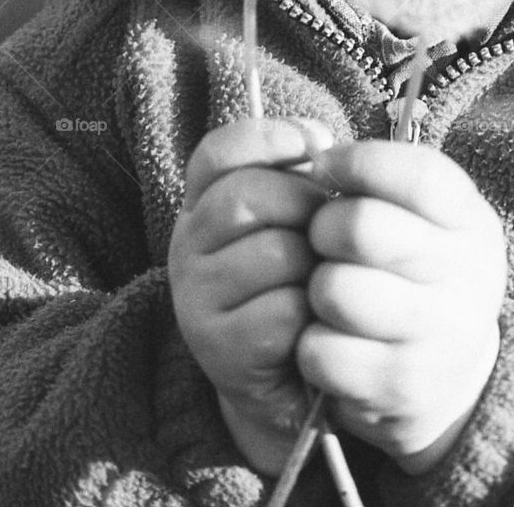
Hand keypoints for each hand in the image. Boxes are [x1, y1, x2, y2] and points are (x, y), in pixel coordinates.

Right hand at [167, 117, 333, 474]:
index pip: (217, 152)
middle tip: (327, 232)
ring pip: (275, 253)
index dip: (267, 136)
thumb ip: (300, 174)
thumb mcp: (295, 220)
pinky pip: (284, 311)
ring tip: (317, 284)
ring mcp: (194, 299)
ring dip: (315, 268)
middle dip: (306, 205)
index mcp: (203, 205)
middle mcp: (186, 246)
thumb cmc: (299, 281)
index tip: (314, 142)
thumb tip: (321, 140)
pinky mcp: (217, 350)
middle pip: (248, 195)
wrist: (289, 378)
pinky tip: (309, 326)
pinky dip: (311, 317)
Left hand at [298, 139, 507, 473]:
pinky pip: (321, 351)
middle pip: (361, 227)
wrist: (448, 371)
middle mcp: (469, 276)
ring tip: (329, 289)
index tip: (326, 166)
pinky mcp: (403, 387)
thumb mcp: (422, 216)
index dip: (359, 162)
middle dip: (322, 226)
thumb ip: (383, 179)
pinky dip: (311, 343)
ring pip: (335, 290)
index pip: (418, 175)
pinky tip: (332, 337)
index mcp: (471, 222)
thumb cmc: (415, 268)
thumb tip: (317, 159)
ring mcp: (441, 336)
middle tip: (321, 237)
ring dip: (316, 287)